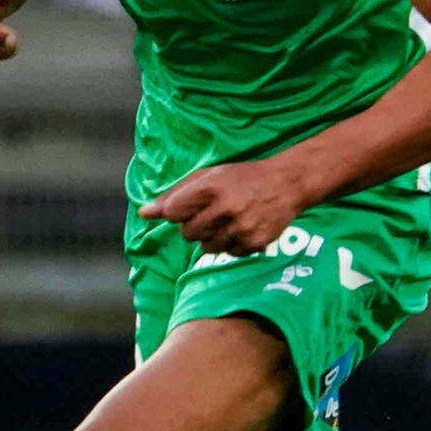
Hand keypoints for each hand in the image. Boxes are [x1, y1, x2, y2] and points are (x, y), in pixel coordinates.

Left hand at [140, 156, 315, 254]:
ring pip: (206, 247)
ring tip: (228, 222)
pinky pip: (229, 254)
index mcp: (210, 187)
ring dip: (212, 238)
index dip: (178, 212)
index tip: (190, 207)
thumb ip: (174, 194)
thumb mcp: (208, 177)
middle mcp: (225, 208)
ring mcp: (241, 228)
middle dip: (194, 226)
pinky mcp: (254, 243)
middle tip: (213, 214)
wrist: (287, 184)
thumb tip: (144, 214)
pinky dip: (231, 244)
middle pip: (187, 233)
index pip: (172, 212)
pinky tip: (242, 229)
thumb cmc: (241, 178)